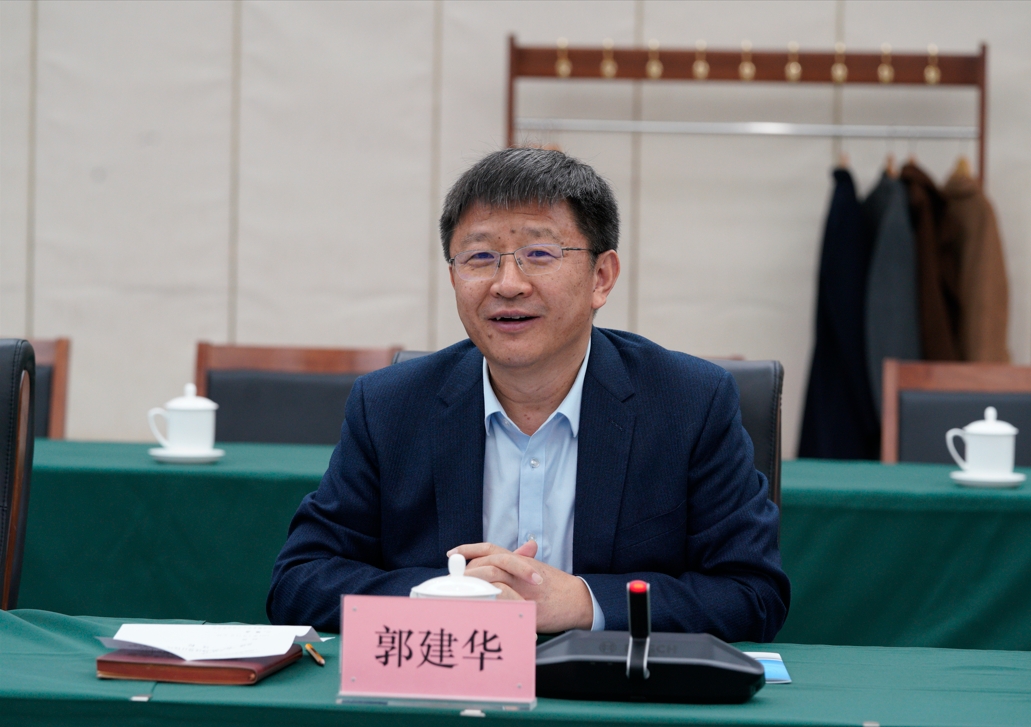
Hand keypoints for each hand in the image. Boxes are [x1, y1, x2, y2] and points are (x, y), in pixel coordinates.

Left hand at [447, 541, 593, 632]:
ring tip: (462, 594)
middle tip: (455, 581)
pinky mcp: (528, 610)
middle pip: (488, 567)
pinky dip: (490, 607)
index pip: (490, 549)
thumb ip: (513, 562)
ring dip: (476, 589)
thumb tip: (490, 559)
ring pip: (494, 584)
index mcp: (519, 561)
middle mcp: (520, 573)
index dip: (469, 549)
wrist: (577, 600)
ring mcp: (524, 591)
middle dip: (468, 574)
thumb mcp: (533, 567)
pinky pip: (505, 607)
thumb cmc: (555, 585)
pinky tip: (478, 609)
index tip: (452, 553)